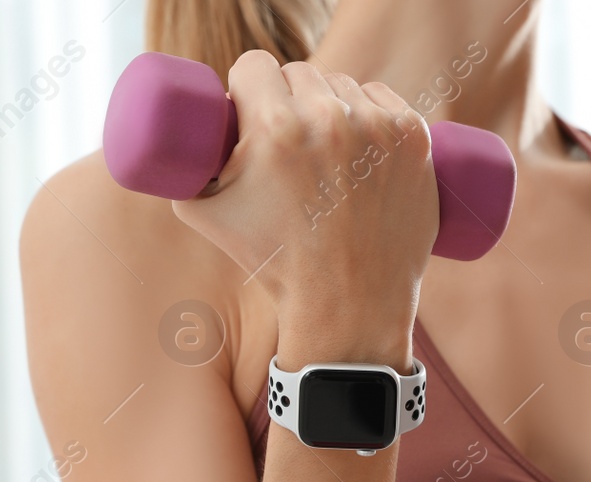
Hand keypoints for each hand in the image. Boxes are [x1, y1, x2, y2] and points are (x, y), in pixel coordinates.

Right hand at [171, 50, 438, 363]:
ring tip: (326, 154)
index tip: (252, 110)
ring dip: (331, 106)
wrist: (348, 305)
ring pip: (343, 86)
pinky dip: (372, 116)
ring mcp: (379, 127)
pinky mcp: (415, 138)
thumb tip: (176, 138)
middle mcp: (330, 119)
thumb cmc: (273, 263)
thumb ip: (186, 165)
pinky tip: (364, 148)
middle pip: (299, 74)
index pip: (254, 66)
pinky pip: (384, 100)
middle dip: (288, 100)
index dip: (248, 88)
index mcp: (275, 129)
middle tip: (289, 143)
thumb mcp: (203, 212)